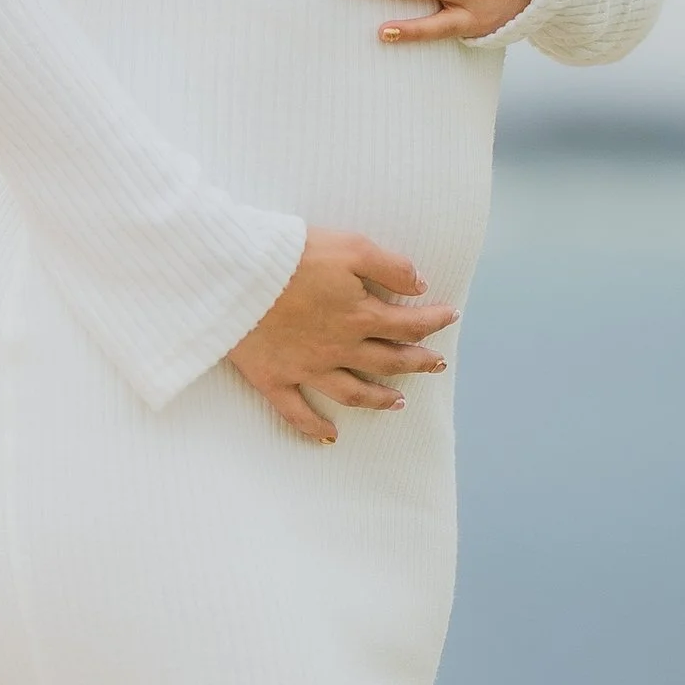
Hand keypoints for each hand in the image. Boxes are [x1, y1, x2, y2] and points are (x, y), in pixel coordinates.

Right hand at [227, 228, 456, 446]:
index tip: (451, 316)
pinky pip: (297, 412)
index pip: (409, 324)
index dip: (435, 321)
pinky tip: (330, 437)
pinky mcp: (274, 379)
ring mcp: (307, 369)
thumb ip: (391, 267)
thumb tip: (421, 286)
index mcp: (360, 315)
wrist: (234, 276)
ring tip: (399, 403)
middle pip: (389, 361)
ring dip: (380, 400)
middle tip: (436, 364)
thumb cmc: (291, 255)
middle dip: (418, 363)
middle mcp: (340, 349)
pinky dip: (314, 427)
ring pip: (354, 393)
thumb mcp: (350, 247)